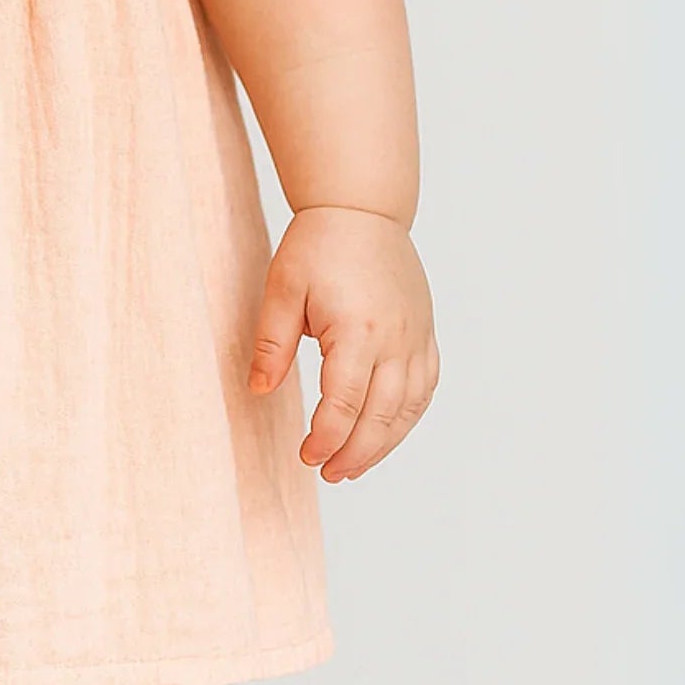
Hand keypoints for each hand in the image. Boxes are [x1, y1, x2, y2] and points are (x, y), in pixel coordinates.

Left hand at [246, 204, 438, 481]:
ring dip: (384, 444)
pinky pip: (424, 389)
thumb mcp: (282, 288)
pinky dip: (407, 418)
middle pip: (381, 416)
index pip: (345, 403)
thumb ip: (272, 343)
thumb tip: (259, 390)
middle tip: (329, 474)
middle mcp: (396, 339)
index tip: (307, 457)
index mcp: (358, 329)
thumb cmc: (318, 244)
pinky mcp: (425, 333)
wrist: (362, 209)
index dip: (327, 438)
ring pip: (408, 409)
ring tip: (354, 466)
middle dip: (355, 453)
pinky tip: (387, 432)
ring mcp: (417, 337)